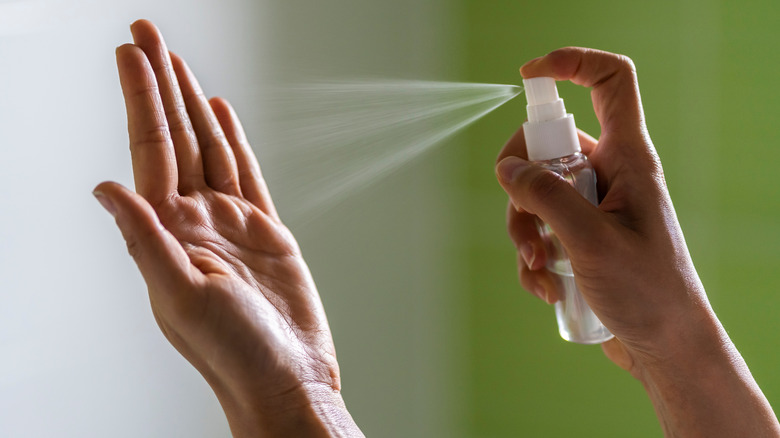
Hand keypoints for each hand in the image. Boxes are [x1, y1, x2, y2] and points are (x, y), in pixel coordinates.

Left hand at [93, 20, 361, 437]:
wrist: (286, 377)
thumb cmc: (233, 351)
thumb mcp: (180, 297)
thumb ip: (144, 239)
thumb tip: (103, 187)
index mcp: (169, 232)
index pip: (150, 149)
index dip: (140, 98)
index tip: (131, 53)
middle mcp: (195, 220)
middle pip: (174, 137)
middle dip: (160, 84)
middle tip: (147, 34)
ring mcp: (230, 223)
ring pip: (208, 148)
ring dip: (191, 104)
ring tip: (178, 63)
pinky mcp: (265, 231)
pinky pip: (245, 173)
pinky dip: (233, 140)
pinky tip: (221, 113)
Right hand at [496, 47, 779, 435]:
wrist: (664, 345)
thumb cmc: (648, 291)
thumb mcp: (591, 241)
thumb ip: (547, 196)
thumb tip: (508, 168)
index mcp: (628, 159)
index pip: (610, 82)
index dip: (572, 64)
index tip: (528, 75)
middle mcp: (610, 175)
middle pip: (548, 145)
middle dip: (521, 184)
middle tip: (523, 219)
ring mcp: (593, 206)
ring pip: (535, 193)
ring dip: (523, 232)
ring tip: (539, 269)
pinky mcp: (580, 237)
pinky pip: (539, 229)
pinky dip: (533, 258)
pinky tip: (547, 289)